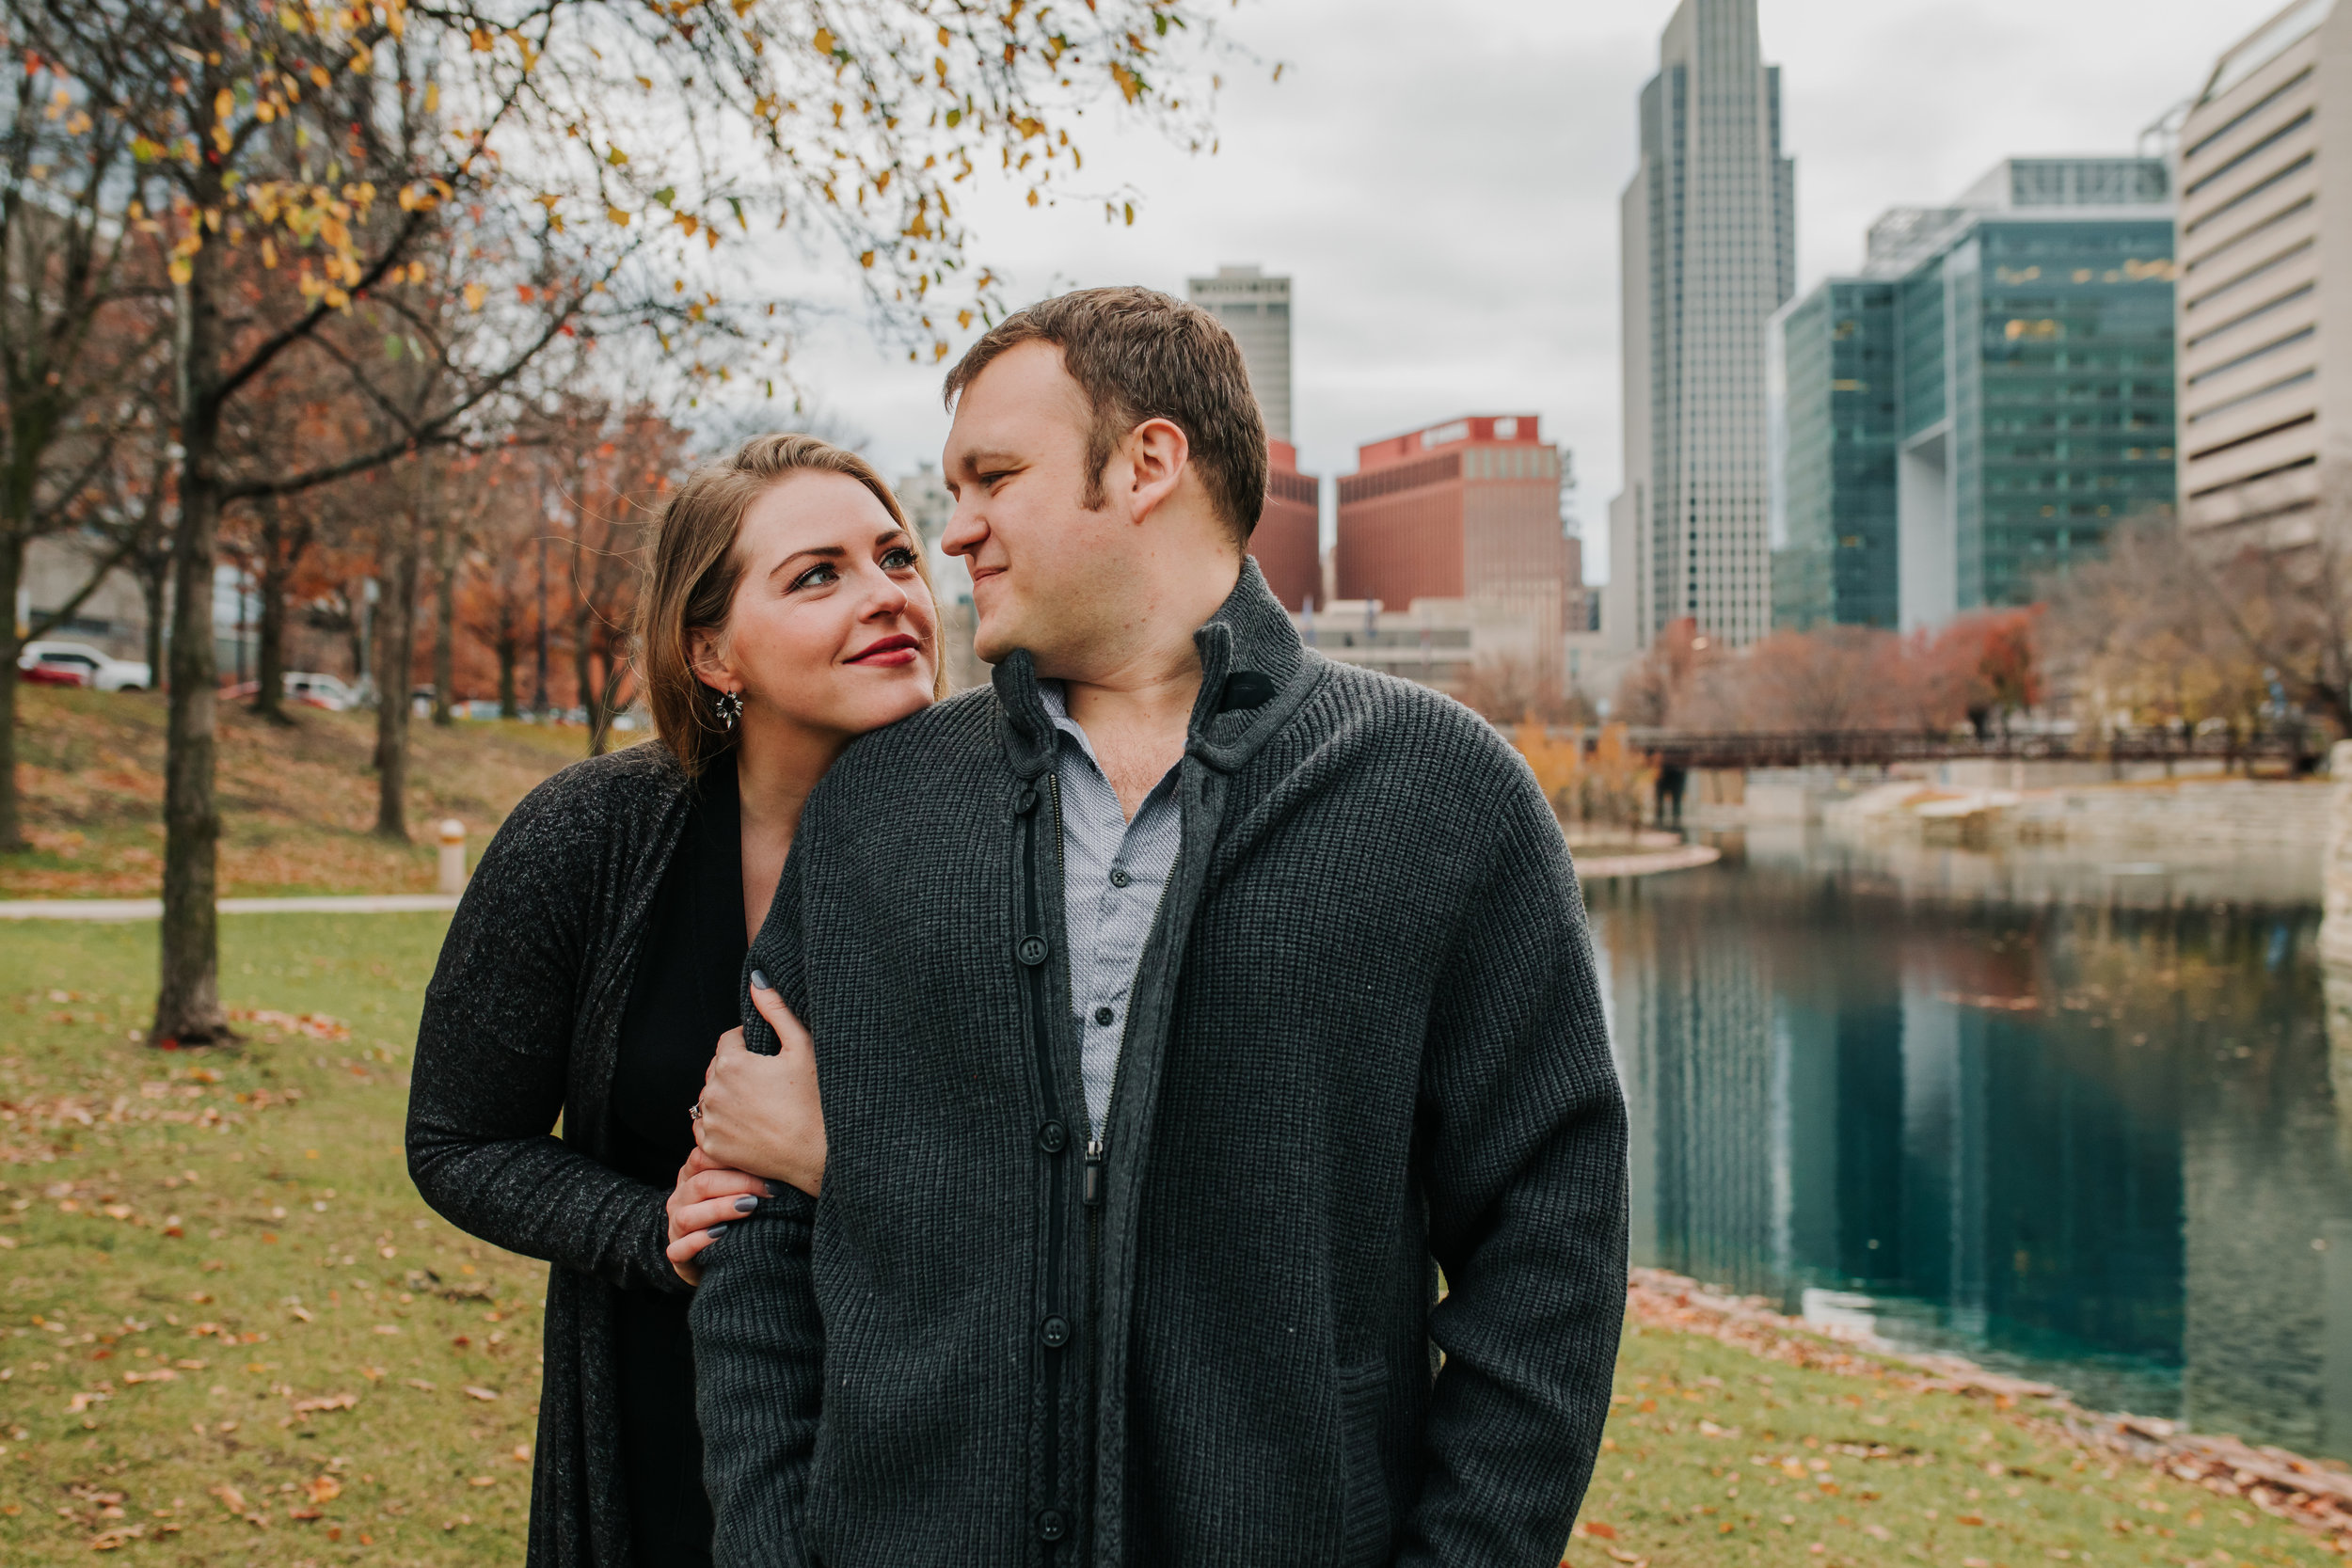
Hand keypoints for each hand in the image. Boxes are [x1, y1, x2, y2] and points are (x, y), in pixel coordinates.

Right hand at [665, 1146, 769, 1286]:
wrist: (717, 1256)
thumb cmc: (735, 1216)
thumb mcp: (738, 1189)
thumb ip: (746, 1171)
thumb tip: (779, 1156)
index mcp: (691, 1176)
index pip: (702, 1157)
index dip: (735, 1159)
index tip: (770, 1166)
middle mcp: (680, 1199)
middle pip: (702, 1184)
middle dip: (739, 1184)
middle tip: (769, 1190)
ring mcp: (674, 1227)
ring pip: (689, 1215)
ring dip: (720, 1209)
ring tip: (750, 1207)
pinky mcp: (676, 1255)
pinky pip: (681, 1248)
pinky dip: (701, 1240)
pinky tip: (723, 1234)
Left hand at [693, 973, 825, 1199]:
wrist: (820, 1156)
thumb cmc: (817, 1100)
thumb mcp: (803, 1047)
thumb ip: (776, 1010)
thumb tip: (756, 979)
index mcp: (732, 1063)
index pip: (729, 1040)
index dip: (752, 1045)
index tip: (773, 1058)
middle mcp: (714, 1092)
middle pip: (718, 1069)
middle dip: (737, 1069)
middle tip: (770, 1083)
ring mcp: (711, 1123)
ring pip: (711, 1097)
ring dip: (728, 1096)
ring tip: (761, 1105)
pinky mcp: (712, 1148)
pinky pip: (706, 1127)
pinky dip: (721, 1123)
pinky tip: (749, 1125)